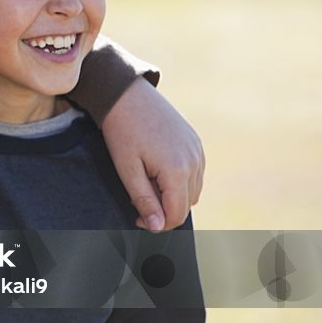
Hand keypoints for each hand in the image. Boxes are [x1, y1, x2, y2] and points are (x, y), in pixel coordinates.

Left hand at [101, 79, 204, 231]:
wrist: (127, 96)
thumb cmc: (123, 132)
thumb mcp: (127, 170)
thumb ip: (144, 199)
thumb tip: (157, 226)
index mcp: (177, 170)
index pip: (177, 214)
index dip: (157, 223)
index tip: (137, 217)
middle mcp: (194, 161)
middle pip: (186, 204)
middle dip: (164, 208)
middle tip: (139, 196)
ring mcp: (198, 150)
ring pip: (193, 191)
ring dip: (173, 195)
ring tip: (147, 181)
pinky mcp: (196, 142)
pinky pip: (195, 173)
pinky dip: (180, 180)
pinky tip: (158, 170)